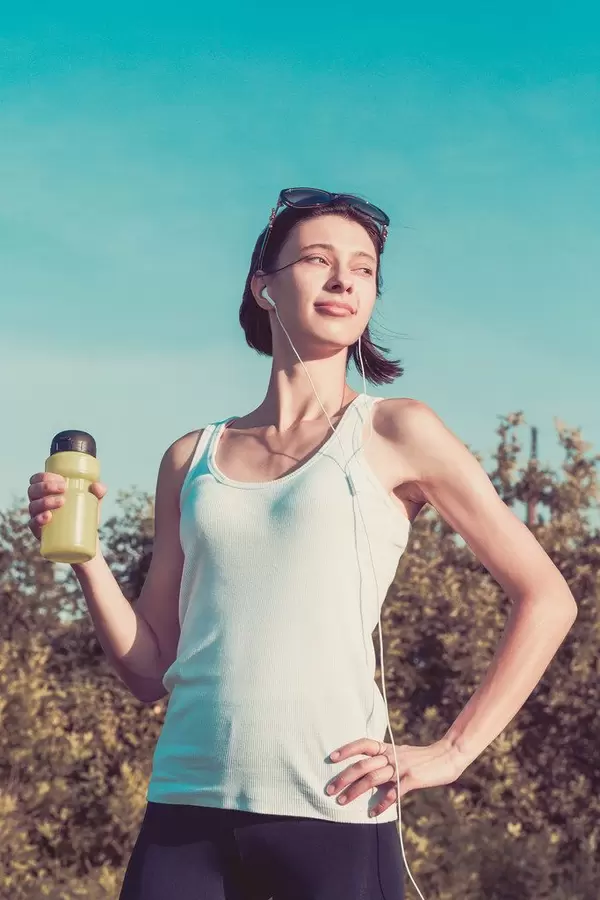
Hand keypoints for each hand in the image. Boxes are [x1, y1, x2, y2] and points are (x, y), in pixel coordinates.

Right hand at [27, 473, 107, 540]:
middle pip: (33, 491)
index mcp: (47, 492)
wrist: (85, 539)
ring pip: (33, 506)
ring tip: (62, 502)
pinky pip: (33, 525)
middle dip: (45, 487)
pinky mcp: (40, 532)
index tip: (62, 480)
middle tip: (63, 489)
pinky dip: (38, 519)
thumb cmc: (85, 514)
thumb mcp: (94, 501)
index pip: (37, 479)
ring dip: (45, 501)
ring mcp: (38, 517)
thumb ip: (99, 491)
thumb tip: (97, 486)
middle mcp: (38, 503)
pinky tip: (48, 517)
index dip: (45, 477)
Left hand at [326, 736, 464, 817]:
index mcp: (388, 748)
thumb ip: (386, 760)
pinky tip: (373, 813)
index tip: (331, 758)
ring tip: (342, 801)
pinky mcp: (412, 779)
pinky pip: (394, 792)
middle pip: (362, 765)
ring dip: (356, 790)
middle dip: (344, 777)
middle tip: (329, 790)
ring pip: (373, 778)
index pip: (363, 744)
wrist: (448, 755)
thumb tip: (370, 771)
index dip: (347, 749)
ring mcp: (401, 767)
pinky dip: (382, 803)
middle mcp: (392, 756)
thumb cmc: (423, 758)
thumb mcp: (402, 753)